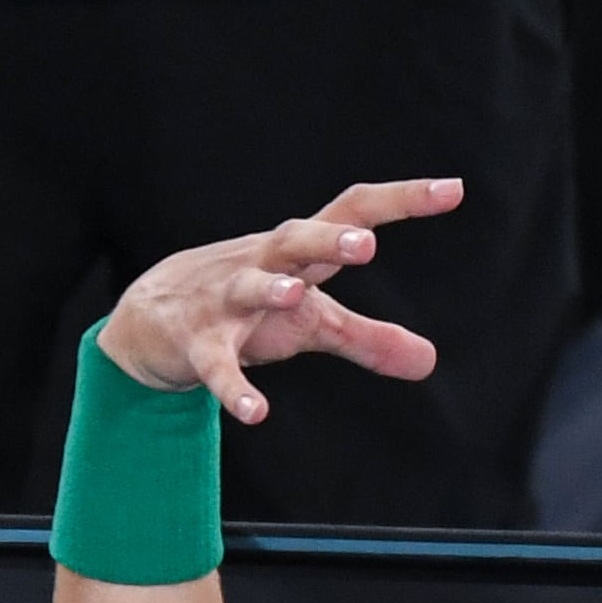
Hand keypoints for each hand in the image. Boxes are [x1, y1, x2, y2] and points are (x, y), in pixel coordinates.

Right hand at [94, 178, 464, 422]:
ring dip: (270, 290)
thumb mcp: (313, 322)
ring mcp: (226, 301)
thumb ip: (369, 338)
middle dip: (329, 240)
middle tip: (366, 243)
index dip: (402, 200)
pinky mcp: (197, 343)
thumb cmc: (248, 308)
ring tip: (295, 295)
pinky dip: (234, 388)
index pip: (352, 214)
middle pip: (296, 239)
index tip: (453, 189)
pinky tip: (256, 413)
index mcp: (299, 253)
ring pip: (248, 287)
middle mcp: (264, 264)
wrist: (148, 318)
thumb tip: (431, 360)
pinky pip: (216, 366)